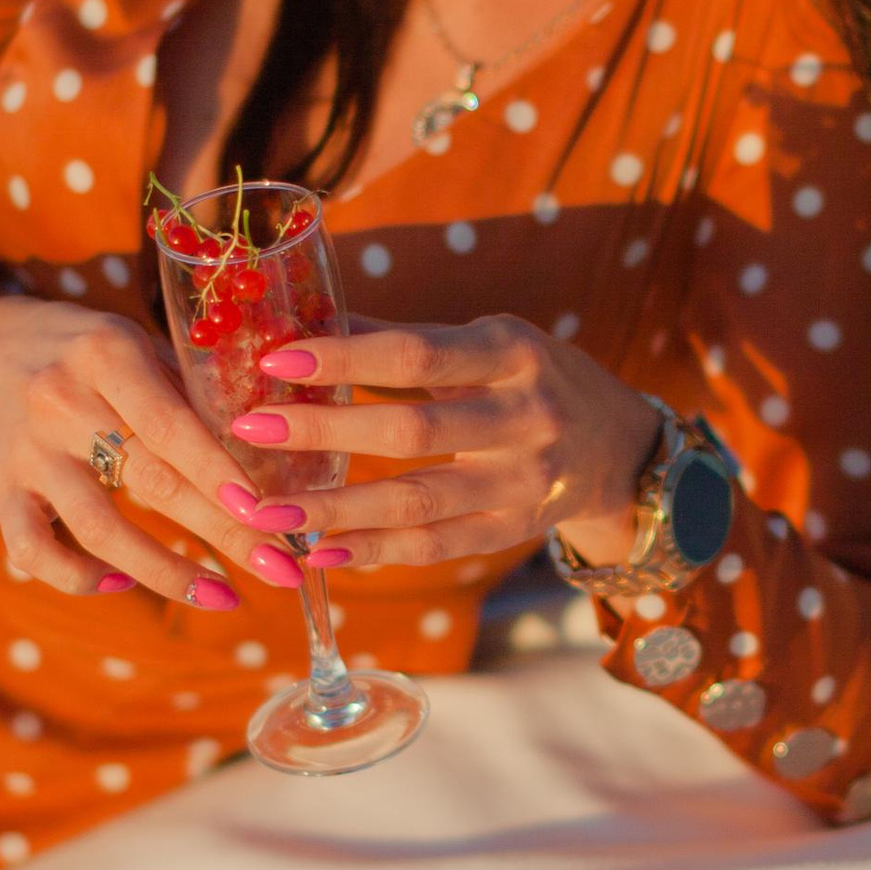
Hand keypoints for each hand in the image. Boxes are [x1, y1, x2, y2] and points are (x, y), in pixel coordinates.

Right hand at [0, 297, 340, 606]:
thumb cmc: (87, 353)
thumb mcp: (136, 345)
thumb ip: (191, 392)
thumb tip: (275, 453)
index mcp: (105, 354)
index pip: (171, 424)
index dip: (220, 474)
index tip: (271, 514)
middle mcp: (59, 401)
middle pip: (150, 481)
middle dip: (224, 532)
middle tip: (283, 568)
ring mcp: (25, 451)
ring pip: (98, 528)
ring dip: (167, 573)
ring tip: (225, 597)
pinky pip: (36, 552)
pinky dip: (80, 578)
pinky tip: (123, 586)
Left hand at [241, 317, 660, 573]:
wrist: (621, 448)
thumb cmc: (534, 379)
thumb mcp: (488, 341)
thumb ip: (406, 338)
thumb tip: (308, 317)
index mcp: (513, 354)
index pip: (417, 355)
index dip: (344, 357)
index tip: (275, 359)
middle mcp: (525, 419)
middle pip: (412, 432)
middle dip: (324, 432)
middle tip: (249, 431)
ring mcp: (522, 483)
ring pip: (418, 502)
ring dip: (334, 509)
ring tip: (264, 511)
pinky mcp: (513, 531)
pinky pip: (435, 548)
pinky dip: (374, 553)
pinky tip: (319, 552)